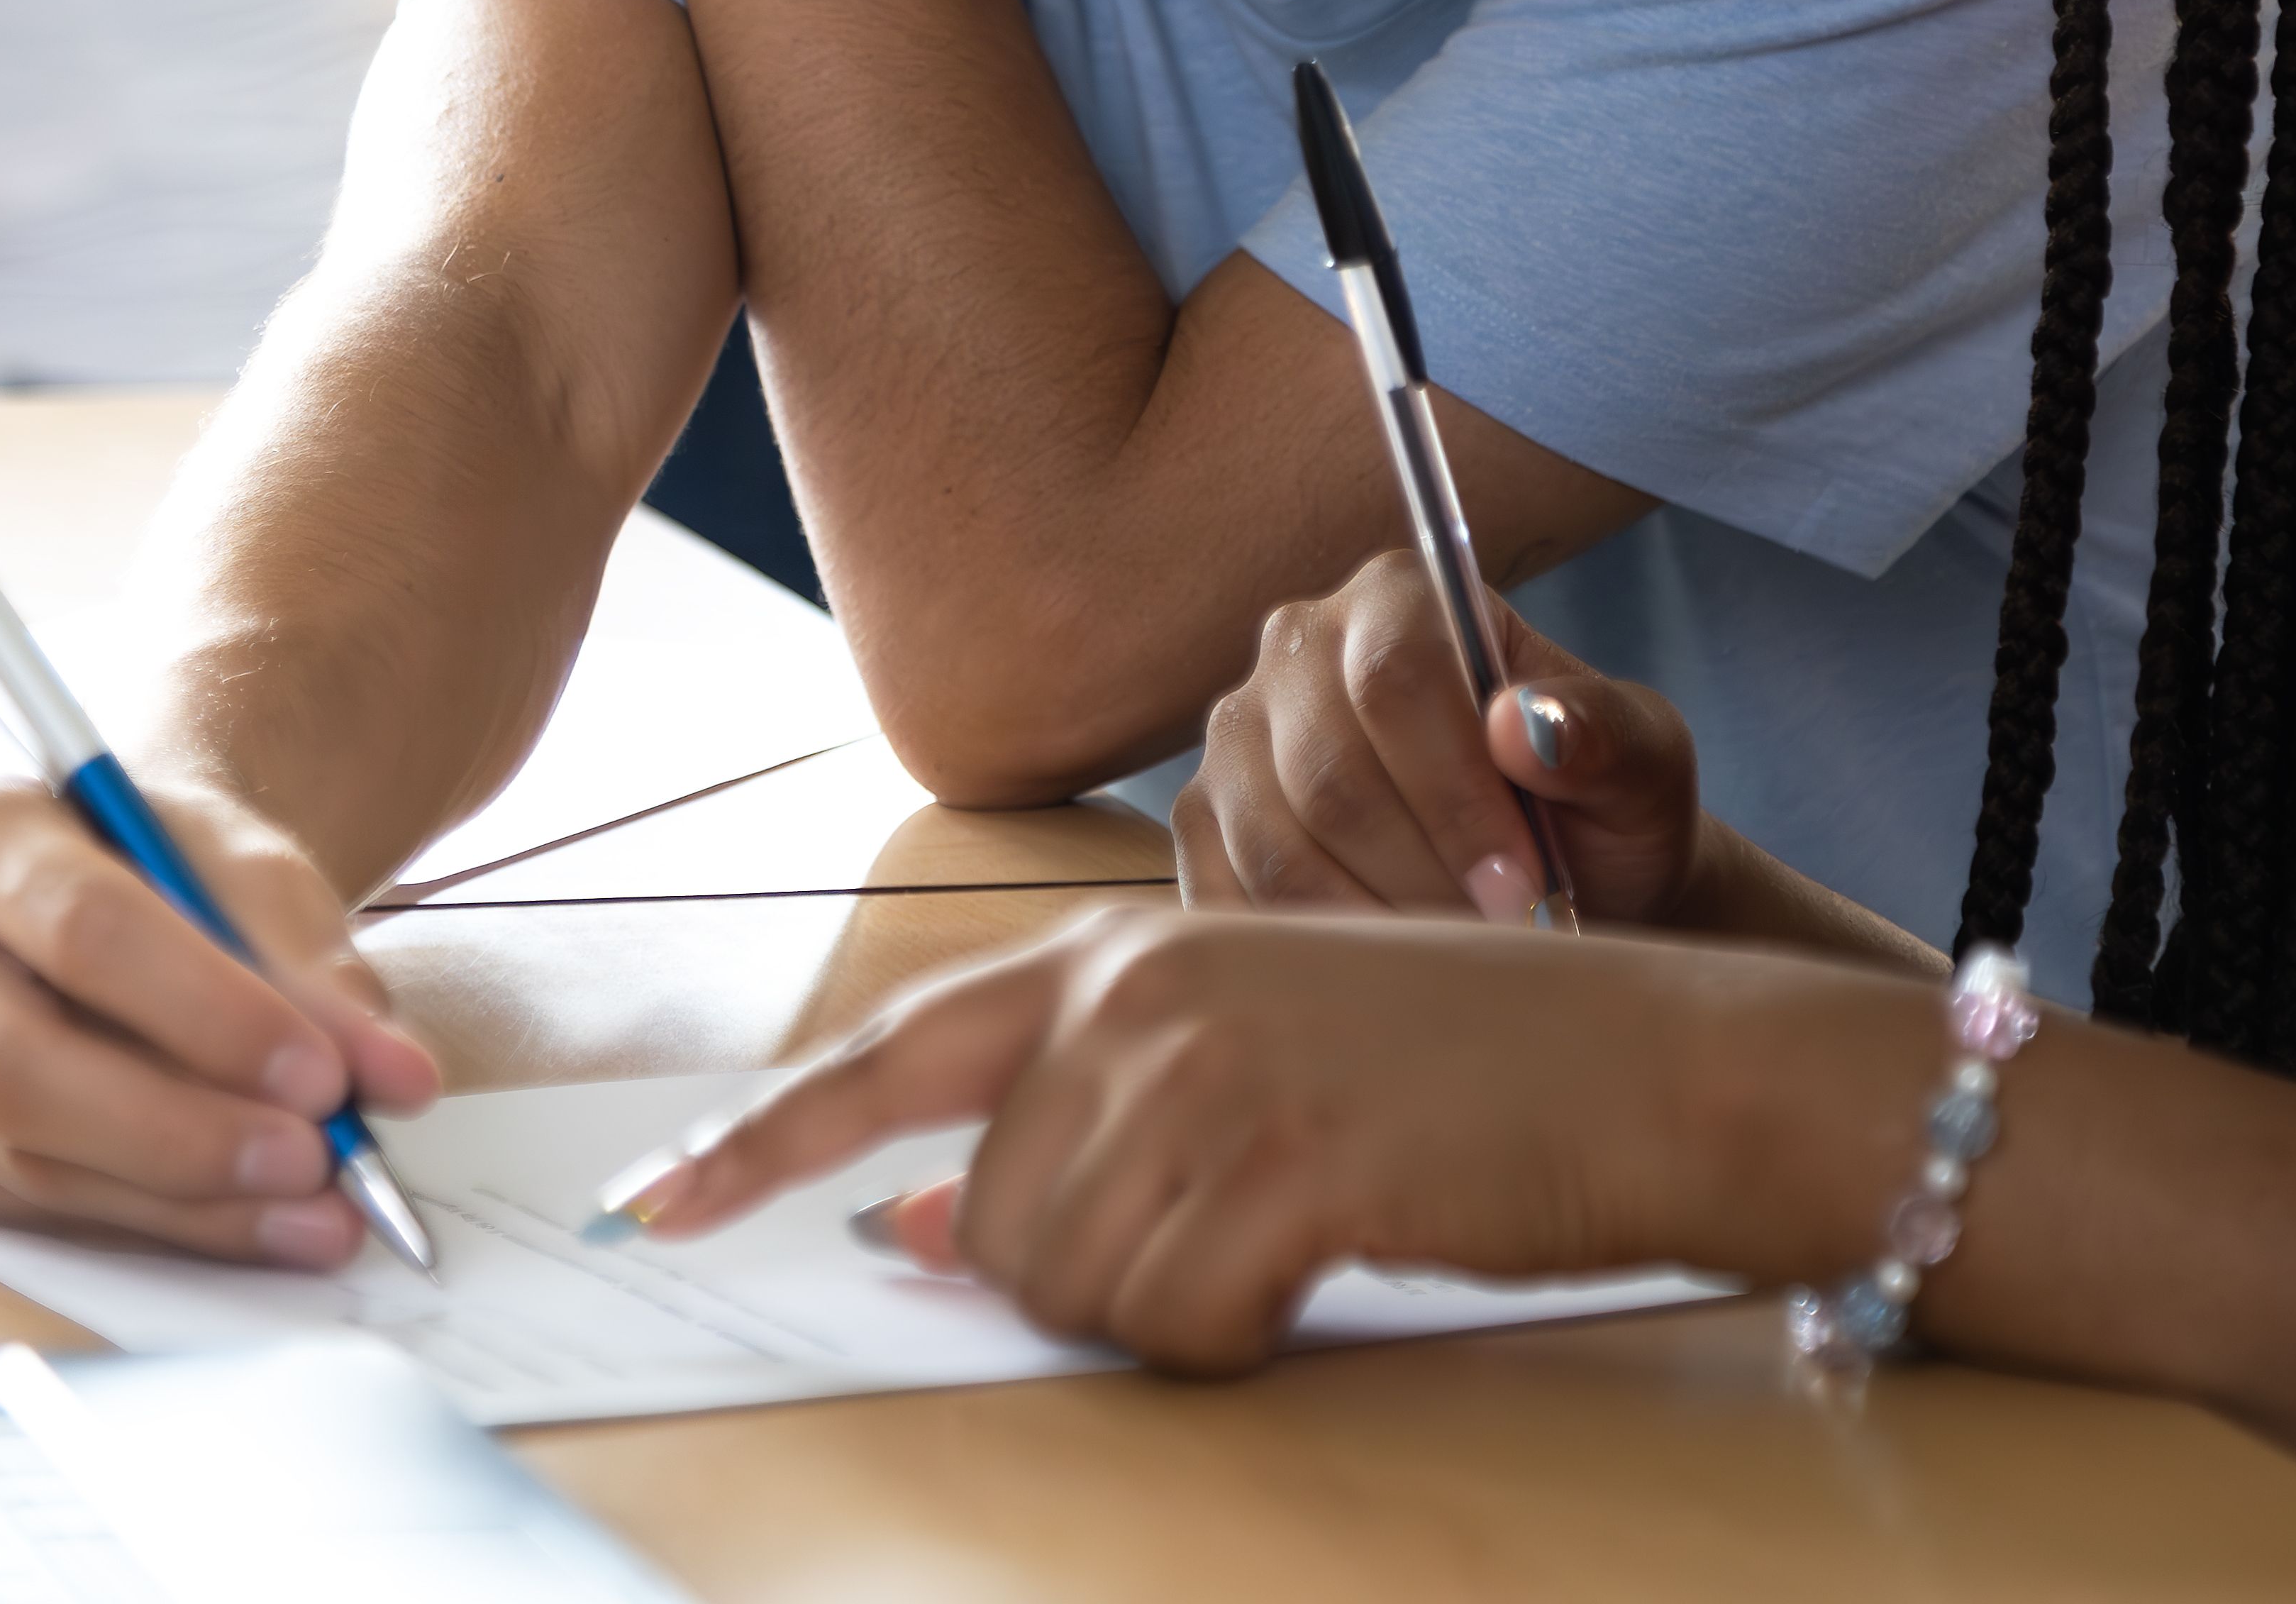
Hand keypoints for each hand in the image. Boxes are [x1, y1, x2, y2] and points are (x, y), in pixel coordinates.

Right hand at [0, 777, 442, 1266]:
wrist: (106, 878)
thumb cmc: (168, 862)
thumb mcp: (251, 870)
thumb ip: (317, 969)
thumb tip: (395, 1081)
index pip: (83, 932)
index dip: (207, 1013)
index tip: (321, 1074)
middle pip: (23, 1066)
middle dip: (182, 1131)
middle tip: (315, 1161)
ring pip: (29, 1157)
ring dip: (186, 1200)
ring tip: (316, 1211)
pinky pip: (32, 1207)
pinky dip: (154, 1223)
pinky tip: (249, 1222)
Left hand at [614, 907, 1875, 1375]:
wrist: (1649, 1060)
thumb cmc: (1451, 1073)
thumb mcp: (1243, 1062)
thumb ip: (1075, 1126)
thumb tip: (921, 1226)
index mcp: (1111, 959)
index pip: (884, 1059)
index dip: (754, 1144)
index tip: (646, 1211)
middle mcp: (1136, 999)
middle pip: (994, 1229)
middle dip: (1089, 1281)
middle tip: (1233, 1238)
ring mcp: (1208, 1074)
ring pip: (1077, 1289)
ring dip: (1176, 1310)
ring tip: (1293, 1234)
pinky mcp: (1285, 1163)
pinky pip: (1182, 1326)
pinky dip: (1242, 1337)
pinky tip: (1329, 1260)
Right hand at [1174, 552, 1713, 926]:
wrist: (1553, 882)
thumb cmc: (1598, 810)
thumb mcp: (1643, 766)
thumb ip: (1606, 735)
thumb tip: (1525, 728)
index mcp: (1398, 596)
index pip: (1395, 681)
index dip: (1456, 798)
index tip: (1524, 887)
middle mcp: (1297, 646)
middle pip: (1330, 775)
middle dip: (1426, 877)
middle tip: (1499, 939)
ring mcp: (1238, 737)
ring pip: (1277, 851)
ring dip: (1375, 925)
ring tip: (1453, 958)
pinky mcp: (1207, 824)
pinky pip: (1231, 901)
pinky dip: (1312, 955)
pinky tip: (1386, 970)